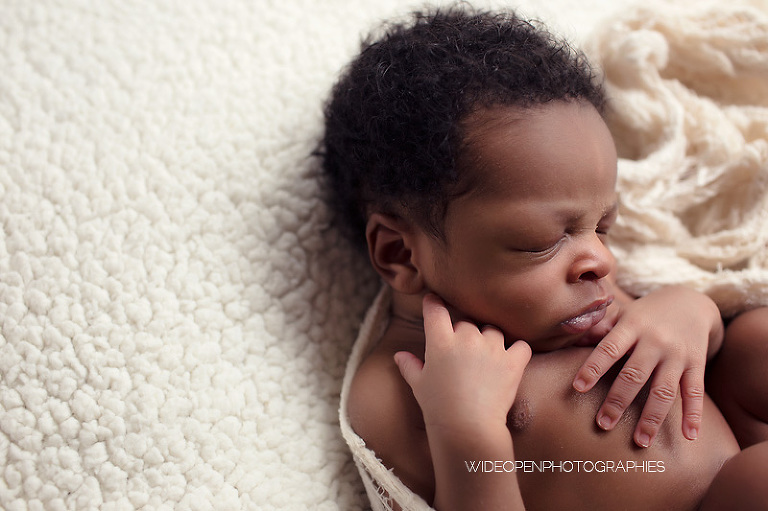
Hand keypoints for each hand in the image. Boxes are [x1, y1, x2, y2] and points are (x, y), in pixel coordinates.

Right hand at [394, 294, 531, 436]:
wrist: (467, 428)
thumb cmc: (438, 407)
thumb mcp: (418, 385)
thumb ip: (410, 366)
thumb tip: (399, 356)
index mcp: (440, 341)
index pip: (436, 310)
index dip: (433, 304)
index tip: (434, 301)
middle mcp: (466, 338)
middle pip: (466, 323)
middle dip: (463, 334)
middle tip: (461, 355)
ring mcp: (492, 348)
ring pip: (492, 331)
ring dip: (489, 340)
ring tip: (485, 360)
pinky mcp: (513, 362)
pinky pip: (521, 346)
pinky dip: (517, 351)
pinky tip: (511, 361)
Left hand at [572, 286, 722, 447]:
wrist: (691, 302)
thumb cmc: (645, 313)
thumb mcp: (623, 314)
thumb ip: (599, 327)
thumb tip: (570, 334)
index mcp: (632, 326)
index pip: (609, 349)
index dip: (593, 368)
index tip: (577, 388)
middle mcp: (655, 340)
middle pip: (634, 375)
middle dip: (618, 401)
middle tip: (603, 424)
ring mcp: (677, 354)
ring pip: (664, 390)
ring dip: (651, 418)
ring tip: (640, 442)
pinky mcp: (697, 364)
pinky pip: (695, 392)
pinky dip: (693, 415)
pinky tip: (689, 436)